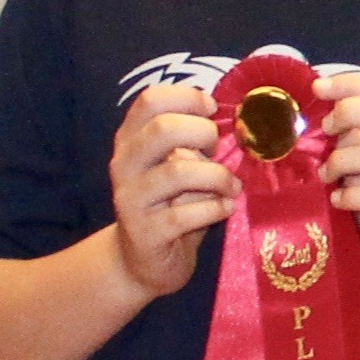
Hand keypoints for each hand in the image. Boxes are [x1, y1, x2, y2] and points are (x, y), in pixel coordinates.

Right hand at [110, 83, 233, 296]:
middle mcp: (124, 165)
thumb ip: (193, 144)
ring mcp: (130, 199)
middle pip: (163, 129)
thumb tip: (234, 122)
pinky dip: (214, 208)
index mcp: (131, 140)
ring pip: (177, 171)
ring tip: (232, 187)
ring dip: (217, 176)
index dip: (187, 97)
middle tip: (220, 151)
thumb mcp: (178, 167)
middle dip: (203, 134)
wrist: (144, 262)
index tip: (212, 109)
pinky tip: (225, 209)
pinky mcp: (144, 233)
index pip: (150, 100)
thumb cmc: (171, 206)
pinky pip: (185, 214)